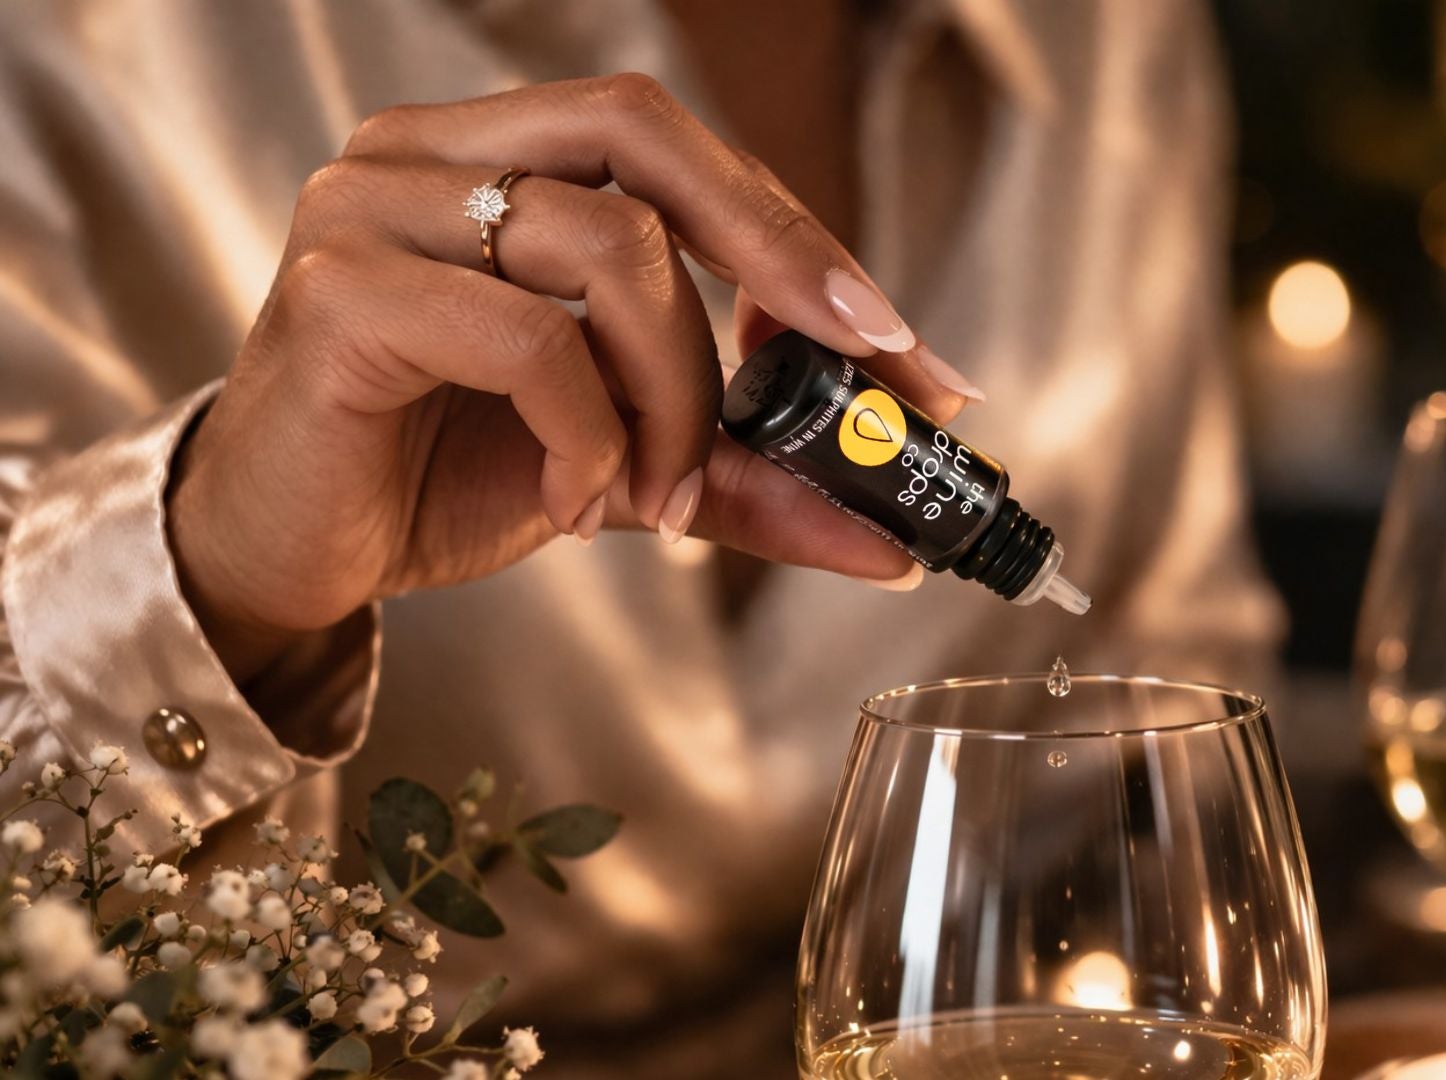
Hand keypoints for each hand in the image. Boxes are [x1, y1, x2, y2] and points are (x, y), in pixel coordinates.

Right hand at [167, 75, 976, 679]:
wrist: (287, 553)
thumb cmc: (441, 474)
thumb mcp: (623, 464)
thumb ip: (743, 476)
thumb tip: (890, 535)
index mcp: (497, 153)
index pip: (677, 147)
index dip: (800, 235)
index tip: (904, 350)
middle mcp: (429, 151)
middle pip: (646, 138)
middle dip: (780, 255)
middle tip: (866, 368)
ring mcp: (374, 208)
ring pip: (605, 249)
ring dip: (677, 394)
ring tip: (666, 494)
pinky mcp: (341, 294)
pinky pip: (531, 340)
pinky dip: (592, 436)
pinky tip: (580, 504)